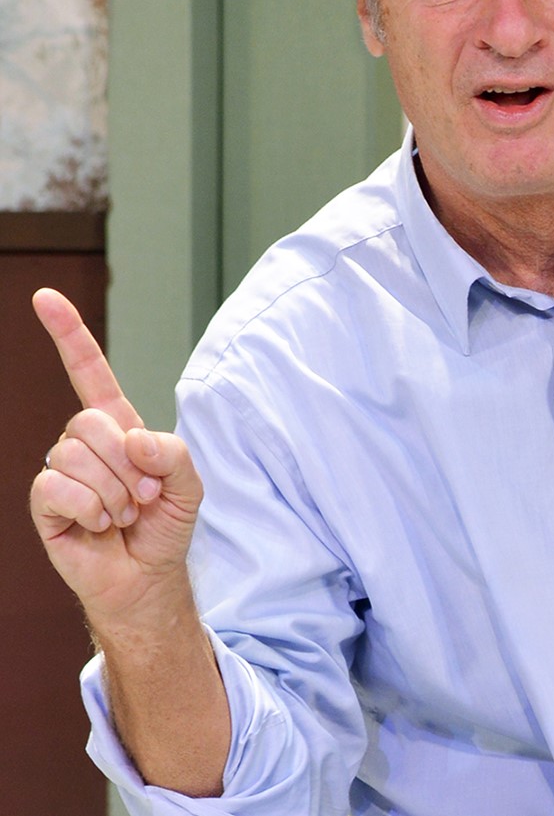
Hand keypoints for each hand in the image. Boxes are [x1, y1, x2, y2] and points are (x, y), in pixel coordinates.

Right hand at [29, 288, 201, 628]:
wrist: (148, 575)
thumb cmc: (166, 523)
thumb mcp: (188, 482)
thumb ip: (171, 451)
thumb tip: (132, 438)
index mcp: (119, 425)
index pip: (89, 372)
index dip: (69, 335)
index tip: (45, 298)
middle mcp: (84, 442)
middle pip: (90, 422)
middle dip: (128, 463)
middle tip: (144, 495)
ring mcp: (61, 471)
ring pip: (76, 456)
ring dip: (114, 491)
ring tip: (124, 513)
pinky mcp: (45, 503)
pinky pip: (58, 487)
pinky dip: (91, 508)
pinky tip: (100, 525)